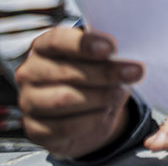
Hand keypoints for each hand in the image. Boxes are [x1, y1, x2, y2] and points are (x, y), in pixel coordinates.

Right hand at [15, 27, 141, 158]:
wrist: (86, 112)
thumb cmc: (93, 76)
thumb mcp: (100, 59)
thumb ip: (106, 52)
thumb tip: (126, 54)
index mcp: (43, 47)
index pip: (56, 41)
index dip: (84, 44)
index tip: (112, 48)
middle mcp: (30, 73)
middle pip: (66, 72)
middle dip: (105, 72)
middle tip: (136, 72)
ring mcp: (28, 102)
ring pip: (64, 99)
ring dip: (100, 96)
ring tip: (120, 93)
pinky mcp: (34, 129)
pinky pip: (63, 126)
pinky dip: (90, 120)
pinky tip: (104, 112)